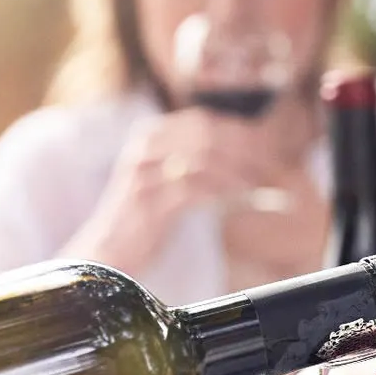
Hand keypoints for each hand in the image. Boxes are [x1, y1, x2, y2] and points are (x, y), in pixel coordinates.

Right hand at [68, 108, 306, 272]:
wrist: (106, 253)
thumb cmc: (143, 220)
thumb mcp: (168, 183)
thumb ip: (198, 167)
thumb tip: (249, 167)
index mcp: (150, 135)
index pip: (203, 121)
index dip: (238, 132)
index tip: (265, 147)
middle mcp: (145, 147)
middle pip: (206, 135)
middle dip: (242, 149)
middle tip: (269, 165)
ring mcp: (145, 172)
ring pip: (202, 159)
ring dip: (237, 171)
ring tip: (258, 184)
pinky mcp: (149, 200)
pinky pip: (194, 189)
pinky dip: (223, 192)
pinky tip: (240, 198)